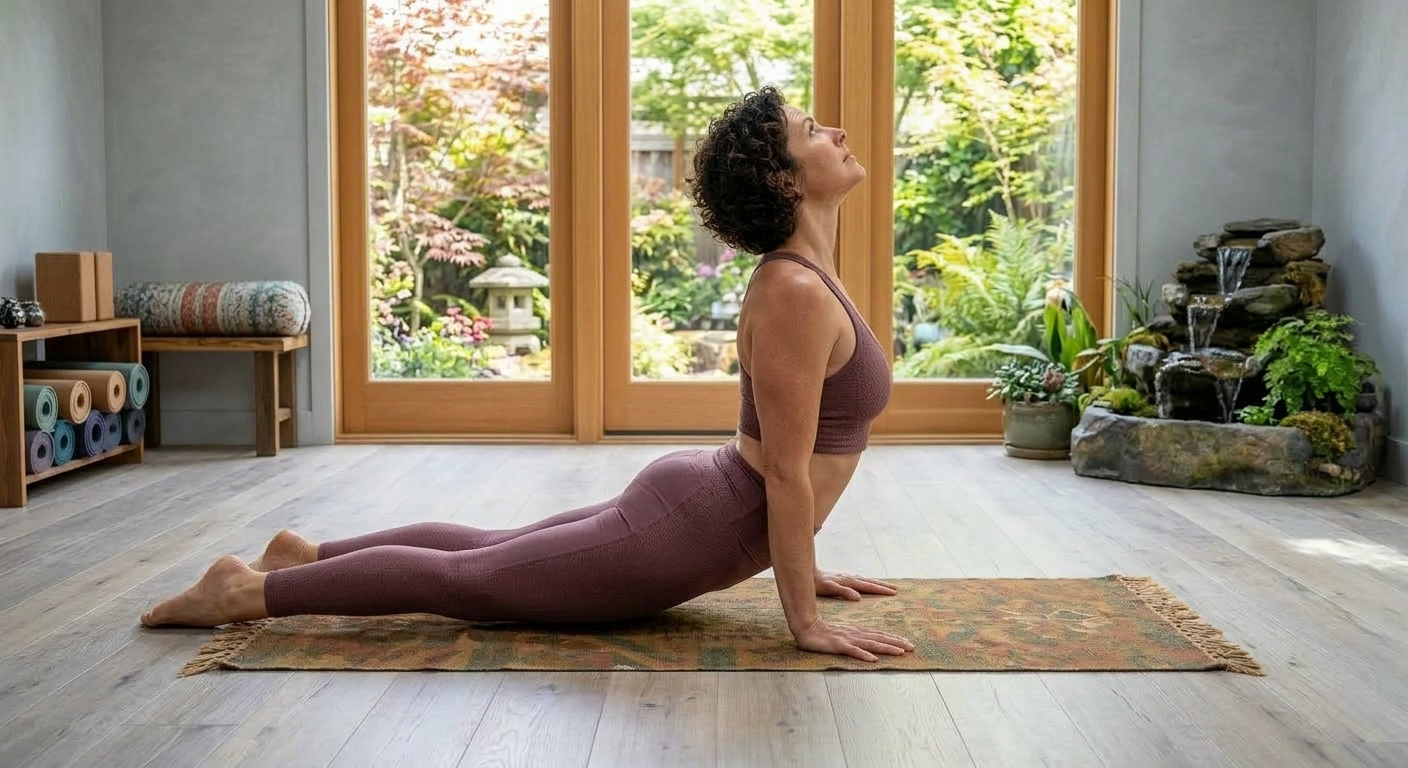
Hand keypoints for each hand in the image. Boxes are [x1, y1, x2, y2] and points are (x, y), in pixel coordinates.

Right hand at [792, 617, 914, 661]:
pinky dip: (863, 655)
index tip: (907, 643)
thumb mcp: (843, 636)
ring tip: (900, 652)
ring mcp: (847, 640)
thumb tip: (871, 648)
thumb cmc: (824, 633)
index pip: (879, 635)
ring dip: (886, 648)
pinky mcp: (838, 645)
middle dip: (896, 643)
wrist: (806, 628)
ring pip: (870, 644)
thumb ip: (856, 640)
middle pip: (879, 639)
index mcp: (857, 631)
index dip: (894, 639)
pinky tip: (873, 659)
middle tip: (912, 647)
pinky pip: (852, 651)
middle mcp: (855, 634)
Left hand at [814, 571, 899, 600]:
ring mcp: (848, 577)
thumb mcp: (829, 589)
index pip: (869, 586)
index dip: (881, 590)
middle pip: (870, 582)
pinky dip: (868, 582)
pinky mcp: (843, 578)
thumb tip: (858, 597)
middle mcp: (851, 578)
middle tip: (896, 590)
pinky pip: (860, 580)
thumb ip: (843, 592)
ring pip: (866, 580)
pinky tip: (868, 584)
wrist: (808, 573)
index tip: (893, 593)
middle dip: (883, 586)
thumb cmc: (818, 583)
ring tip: (887, 586)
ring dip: (877, 583)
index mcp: (850, 582)